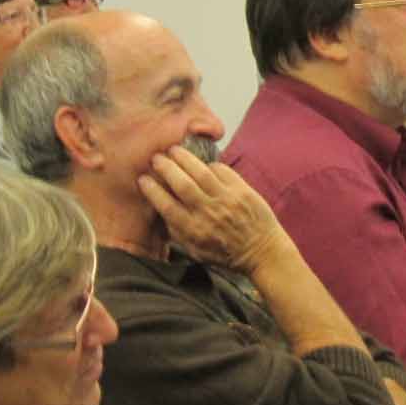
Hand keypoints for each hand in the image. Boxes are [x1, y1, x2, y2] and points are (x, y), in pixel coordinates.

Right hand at [138, 146, 290, 273]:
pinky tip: (202, 163)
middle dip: (165, 167)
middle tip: (156, 158)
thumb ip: (177, 232)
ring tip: (173, 150)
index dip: (151, 189)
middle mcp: (208, 213)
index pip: (166, 205)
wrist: (262, 252)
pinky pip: (222, 170)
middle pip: (181, 183)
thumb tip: (160, 209)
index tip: (143, 179)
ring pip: (200, 172)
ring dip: (184, 158)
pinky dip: (209, 164)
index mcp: (193, 230)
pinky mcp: (242, 191)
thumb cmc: (226, 254)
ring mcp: (227, 200)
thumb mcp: (196, 251)